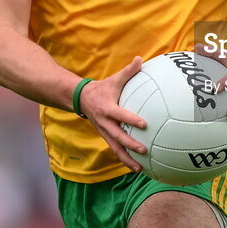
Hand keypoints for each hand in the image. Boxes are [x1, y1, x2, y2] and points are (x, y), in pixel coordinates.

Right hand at [78, 57, 147, 171]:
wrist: (81, 99)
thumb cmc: (102, 88)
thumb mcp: (113, 79)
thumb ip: (128, 71)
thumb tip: (140, 59)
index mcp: (108, 109)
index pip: (121, 115)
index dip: (131, 120)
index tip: (144, 124)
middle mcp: (105, 123)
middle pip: (118, 137)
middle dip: (130, 145)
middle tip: (144, 150)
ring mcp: (104, 132)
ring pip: (115, 149)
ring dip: (127, 159)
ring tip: (140, 168)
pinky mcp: (105, 137)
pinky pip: (115, 150)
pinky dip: (124, 159)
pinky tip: (135, 167)